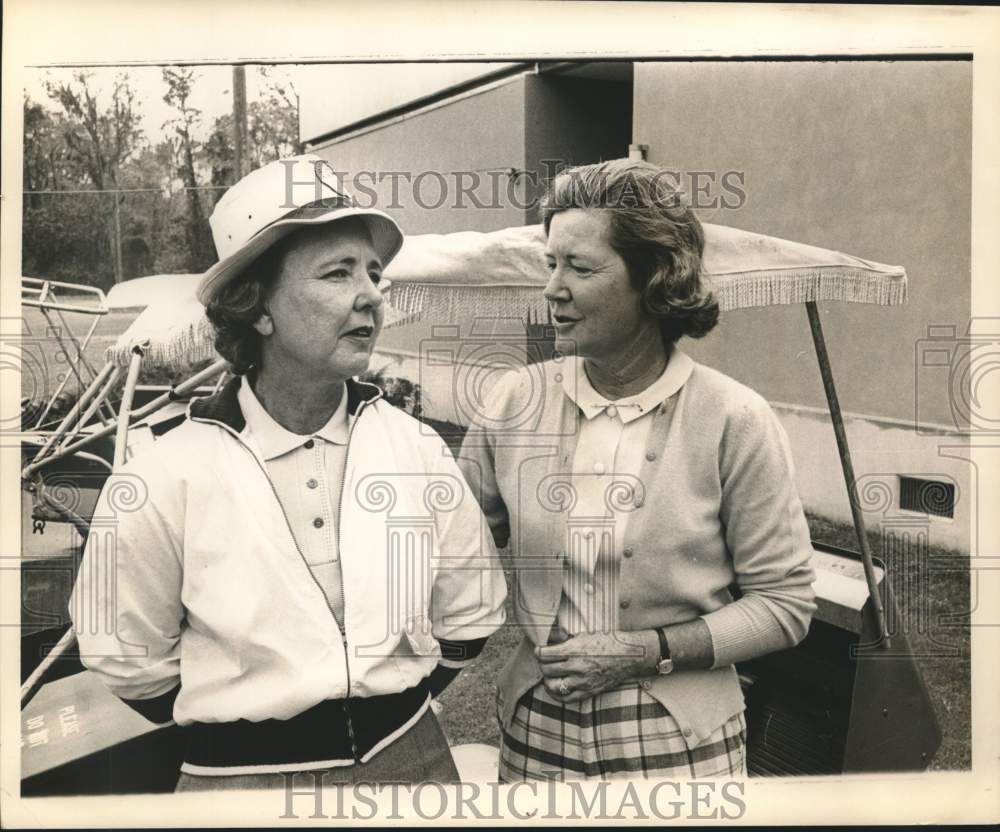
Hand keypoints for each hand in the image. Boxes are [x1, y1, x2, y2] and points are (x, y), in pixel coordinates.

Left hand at [534, 630, 657, 703]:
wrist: (629, 655)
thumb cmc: (606, 641)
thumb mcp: (584, 634)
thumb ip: (565, 637)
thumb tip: (549, 637)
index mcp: (573, 650)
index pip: (544, 654)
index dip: (538, 651)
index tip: (539, 650)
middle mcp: (576, 667)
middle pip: (546, 669)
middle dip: (542, 664)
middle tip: (544, 661)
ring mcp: (582, 681)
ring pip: (553, 686)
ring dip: (548, 680)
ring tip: (549, 675)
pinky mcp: (588, 692)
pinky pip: (566, 698)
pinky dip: (557, 694)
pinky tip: (555, 688)